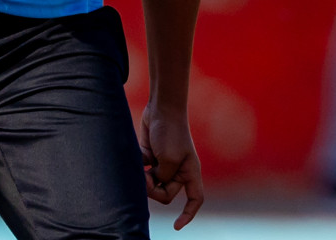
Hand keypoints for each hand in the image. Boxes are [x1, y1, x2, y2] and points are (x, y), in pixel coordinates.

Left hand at [138, 106, 204, 229]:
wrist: (161, 108)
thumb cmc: (170, 132)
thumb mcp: (168, 160)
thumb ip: (162, 177)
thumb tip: (151, 184)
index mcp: (189, 172)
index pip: (195, 199)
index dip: (188, 214)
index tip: (176, 226)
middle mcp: (178, 170)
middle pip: (165, 194)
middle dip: (154, 189)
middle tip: (146, 177)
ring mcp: (164, 164)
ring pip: (152, 184)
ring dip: (145, 178)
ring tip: (142, 166)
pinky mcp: (151, 157)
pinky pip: (143, 171)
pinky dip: (140, 165)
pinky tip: (141, 153)